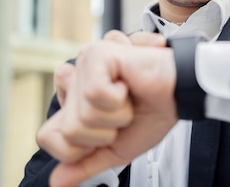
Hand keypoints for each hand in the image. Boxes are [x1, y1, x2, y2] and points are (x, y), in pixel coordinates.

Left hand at [36, 30, 176, 186]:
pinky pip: (95, 95)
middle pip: (68, 130)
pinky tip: (129, 83)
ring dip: (115, 116)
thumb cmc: (153, 112)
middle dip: (103, 133)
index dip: (78, 146)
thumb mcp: (117, 148)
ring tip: (129, 96)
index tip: (107, 132)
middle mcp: (75, 79)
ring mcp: (84, 64)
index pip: (48, 136)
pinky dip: (119, 100)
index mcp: (74, 101)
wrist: (181, 94)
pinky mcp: (98, 55)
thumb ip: (85, 164)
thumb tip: (56, 182)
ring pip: (81, 115)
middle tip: (124, 113)